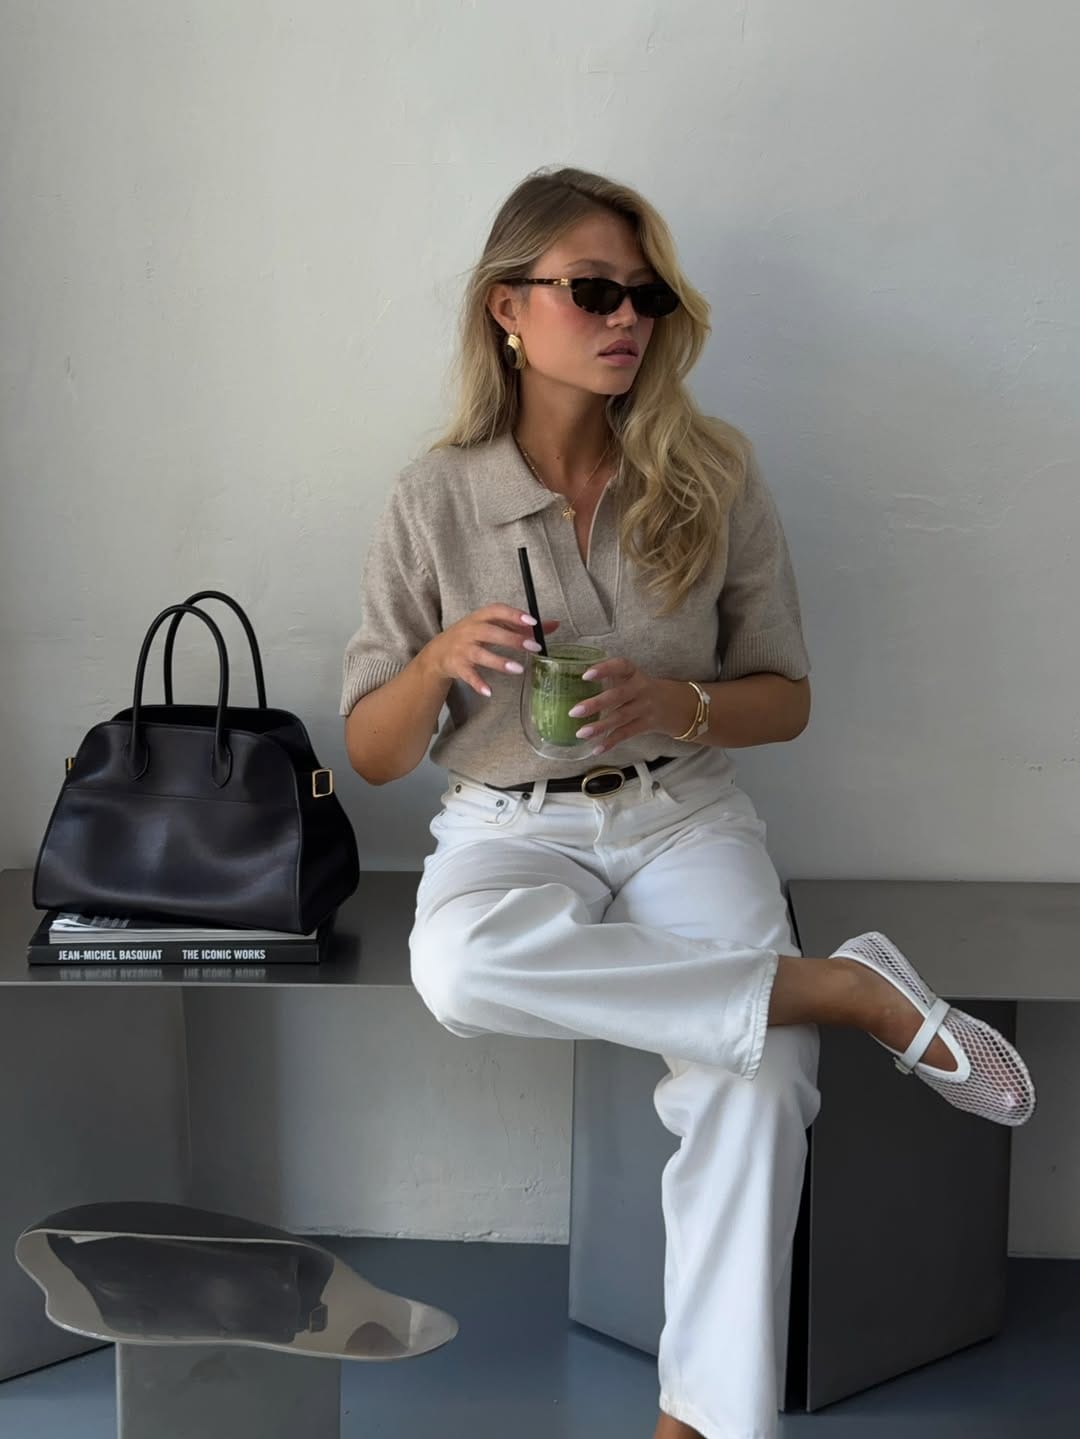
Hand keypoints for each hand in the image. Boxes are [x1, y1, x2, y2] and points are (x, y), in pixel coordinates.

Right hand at [422, 605, 559, 698]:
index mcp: (481, 617)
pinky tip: (489, 691)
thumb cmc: (473, 636)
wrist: (439, 652)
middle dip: (513, 639)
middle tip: (534, 647)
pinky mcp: (458, 666)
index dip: (514, 615)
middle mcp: (471, 630)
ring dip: (499, 662)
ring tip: (518, 669)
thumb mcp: (493, 627)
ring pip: (481, 654)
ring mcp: (463, 649)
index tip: (532, 622)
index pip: (497, 611)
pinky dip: (478, 683)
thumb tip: (554, 625)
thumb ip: (522, 627)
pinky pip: (468, 675)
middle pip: (491, 632)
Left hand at [565, 659, 697, 754]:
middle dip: (595, 704)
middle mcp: (641, 689)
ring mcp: (645, 708)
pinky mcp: (646, 725)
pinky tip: (596, 749)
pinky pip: (627, 734)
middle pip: (618, 696)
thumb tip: (571, 684)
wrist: (676, 704)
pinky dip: (611, 742)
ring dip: (600, 726)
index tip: (586, 674)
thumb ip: (609, 679)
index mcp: (634, 674)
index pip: (621, 666)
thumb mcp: (632, 678)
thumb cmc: (642, 689)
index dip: (605, 669)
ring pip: (621, 717)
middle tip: (574, 711)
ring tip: (581, 733)